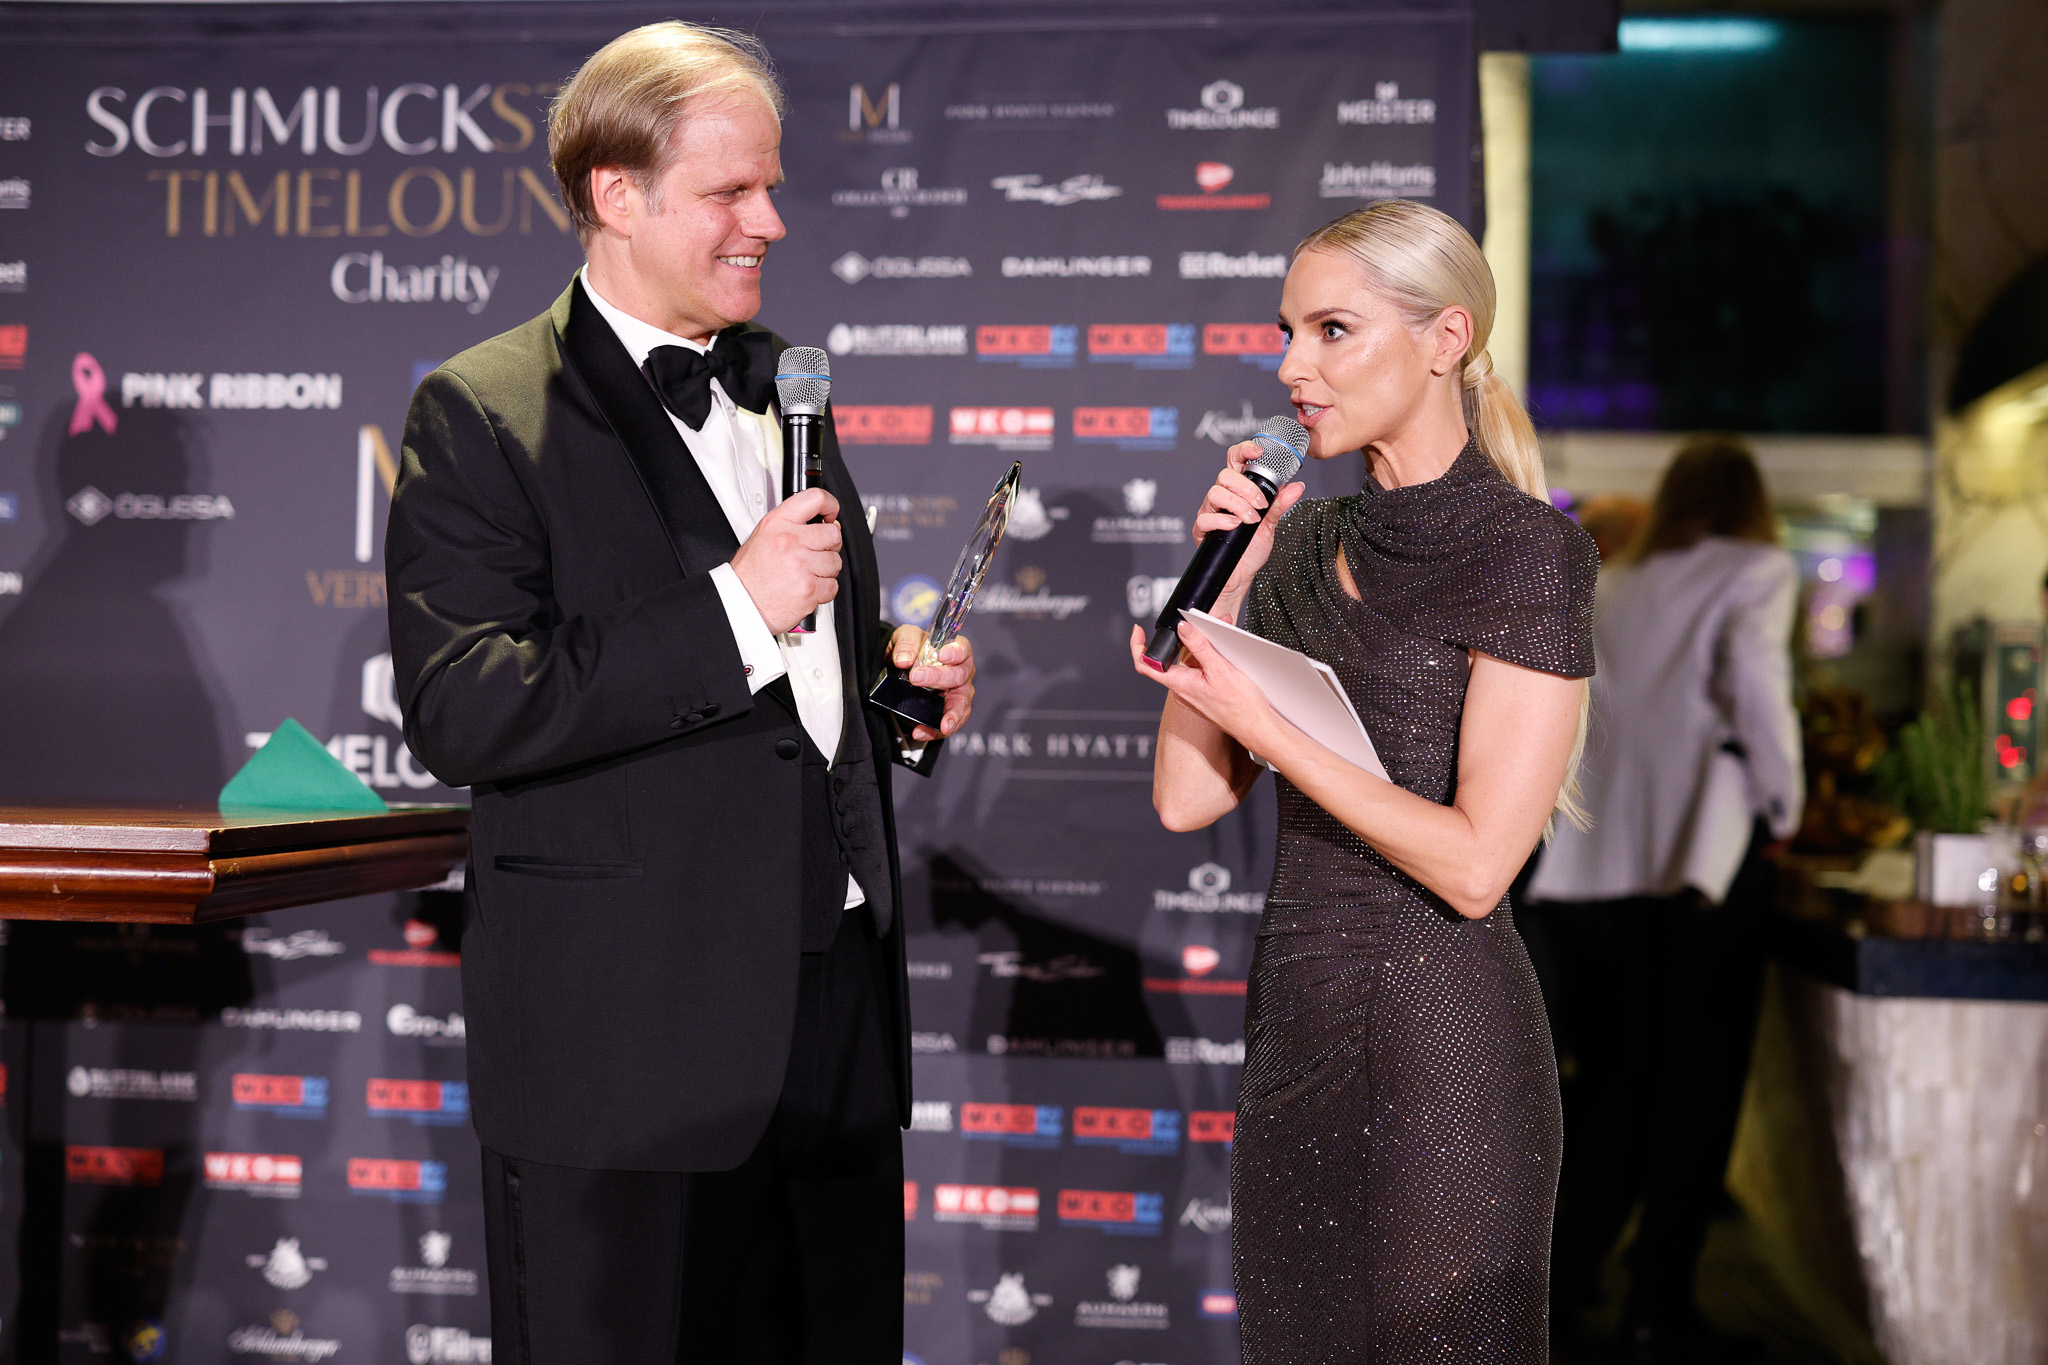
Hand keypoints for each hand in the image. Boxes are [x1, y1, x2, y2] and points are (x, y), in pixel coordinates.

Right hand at [731, 487, 840, 633]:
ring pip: (835, 562)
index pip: (815, 499)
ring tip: (806, 574)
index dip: (830, 505)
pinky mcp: (809, 589)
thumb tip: (821, 522)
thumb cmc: (750, 574)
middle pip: (833, 534)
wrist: (741, 603)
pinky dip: (824, 590)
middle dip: (829, 545)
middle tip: (815, 553)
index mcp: (777, 524)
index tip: (831, 514)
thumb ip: (790, 525)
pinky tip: (807, 587)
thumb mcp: (762, 536)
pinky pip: (833, 586)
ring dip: (825, 570)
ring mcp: (801, 565)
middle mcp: (790, 541)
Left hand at [887, 624, 974, 741]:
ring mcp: (958, 694)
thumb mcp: (905, 637)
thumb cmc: (912, 649)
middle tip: (916, 679)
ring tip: (943, 726)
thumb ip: (906, 643)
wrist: (900, 667)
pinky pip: (947, 724)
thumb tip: (903, 660)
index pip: (963, 649)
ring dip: (951, 716)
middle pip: (959, 676)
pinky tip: (921, 731)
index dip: (955, 652)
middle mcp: (962, 672)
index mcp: (956, 650)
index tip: (942, 655)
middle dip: (939, 679)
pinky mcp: (949, 712)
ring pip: (961, 706)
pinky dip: (935, 730)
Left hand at [1129, 620, 1280, 751]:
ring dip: (1203, 648)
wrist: (1256, 726)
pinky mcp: (1204, 695)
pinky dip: (1210, 660)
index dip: (1138, 646)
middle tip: (1202, 624)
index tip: (1139, 631)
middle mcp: (1182, 691)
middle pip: (1174, 658)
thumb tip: (1183, 629)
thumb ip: (1199, 647)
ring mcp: (1193, 693)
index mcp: (1179, 684)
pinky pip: (1200, 672)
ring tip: (1221, 637)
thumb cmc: (1241, 706)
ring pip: (1190, 664)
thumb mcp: (1220, 669)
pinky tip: (1224, 655)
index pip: (1145, 664)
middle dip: (1188, 638)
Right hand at [1195, 442, 1305, 619]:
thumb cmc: (1251, 549)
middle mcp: (1222, 497)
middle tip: (1261, 504)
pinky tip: (1236, 526)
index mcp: (1238, 490)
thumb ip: (1280, 504)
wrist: (1240, 576)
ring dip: (1238, 504)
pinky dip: (1223, 519)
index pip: (1236, 461)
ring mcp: (1210, 511)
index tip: (1258, 452)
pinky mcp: (1202, 529)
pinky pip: (1206, 517)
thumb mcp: (1271, 524)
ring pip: (1216, 492)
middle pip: (1225, 475)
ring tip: (1252, 519)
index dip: (1244, 450)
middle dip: (1246, 487)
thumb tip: (1297, 486)